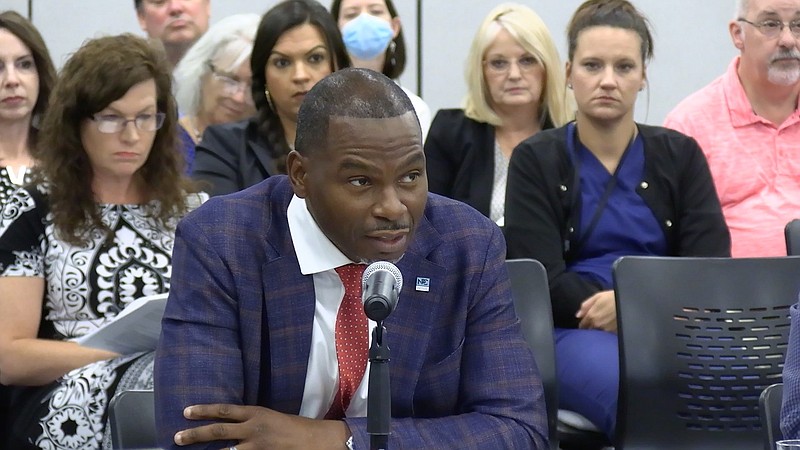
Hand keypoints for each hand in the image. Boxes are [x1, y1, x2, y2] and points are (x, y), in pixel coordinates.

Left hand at [174, 404, 349, 449]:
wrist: (315, 440)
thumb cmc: (294, 427)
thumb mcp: (271, 417)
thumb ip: (251, 421)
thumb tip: (231, 425)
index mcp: (256, 413)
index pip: (224, 410)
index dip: (204, 410)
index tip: (186, 412)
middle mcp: (253, 429)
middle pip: (218, 431)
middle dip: (195, 434)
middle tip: (176, 437)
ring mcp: (257, 446)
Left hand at [575, 290, 616, 332]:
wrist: (628, 302)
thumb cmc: (612, 297)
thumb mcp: (597, 297)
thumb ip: (586, 306)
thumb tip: (578, 315)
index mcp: (591, 315)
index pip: (582, 325)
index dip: (583, 324)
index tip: (585, 323)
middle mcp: (597, 324)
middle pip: (590, 329)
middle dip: (591, 326)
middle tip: (596, 321)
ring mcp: (606, 329)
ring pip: (599, 331)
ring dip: (599, 328)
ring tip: (604, 322)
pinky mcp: (614, 332)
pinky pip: (607, 333)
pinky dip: (607, 330)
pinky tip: (611, 324)